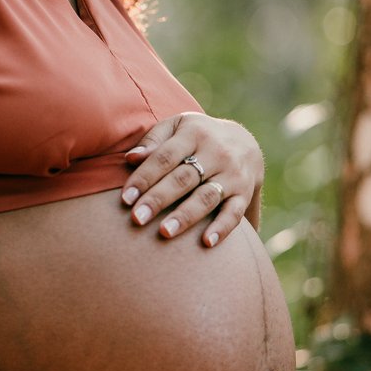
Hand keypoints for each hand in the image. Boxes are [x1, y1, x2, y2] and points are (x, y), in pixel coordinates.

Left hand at [122, 111, 263, 246]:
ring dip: (186, 216)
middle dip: (159, 199)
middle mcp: (216, 152)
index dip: (144, 177)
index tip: (125, 198)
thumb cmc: (197, 137)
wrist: (245, 143)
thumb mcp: (177, 127)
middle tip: (137, 219)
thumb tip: (130, 159)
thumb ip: (153, 141)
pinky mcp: (244, 193)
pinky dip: (222, 228)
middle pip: (184, 178)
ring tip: (165, 233)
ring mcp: (232, 174)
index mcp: (194, 133)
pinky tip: (206, 243)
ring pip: (207, 196)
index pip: (165, 156)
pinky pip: (234, 213)